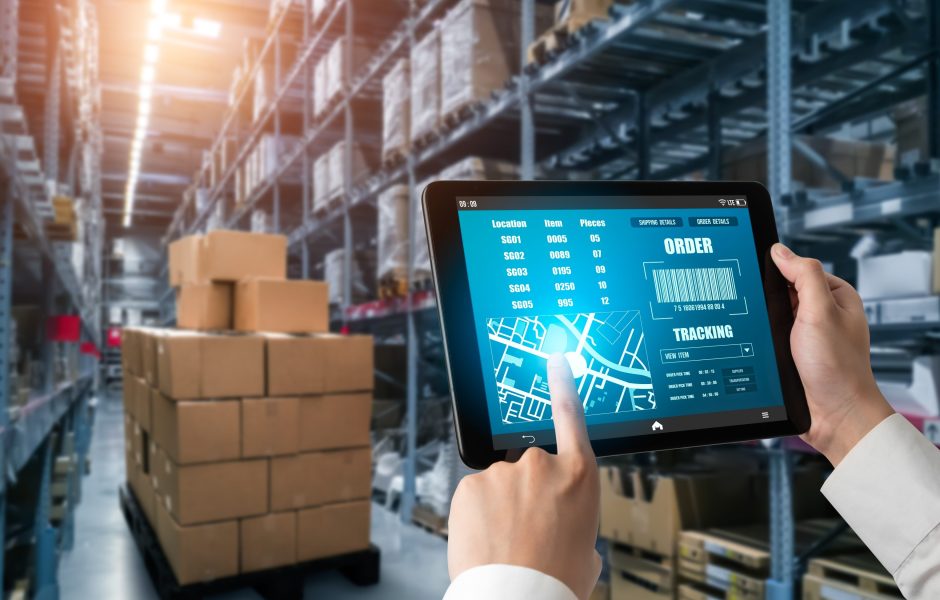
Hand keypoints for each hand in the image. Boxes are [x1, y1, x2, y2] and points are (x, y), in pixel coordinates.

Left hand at [447, 354, 601, 598]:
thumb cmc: (556, 581)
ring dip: (501, 506)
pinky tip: (486, 538)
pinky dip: (478, 514)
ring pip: (500, 484)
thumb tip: (565, 526)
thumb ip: (576, 519)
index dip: (563, 386)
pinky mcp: (470, 485)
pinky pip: (475, 495)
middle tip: (529, 529)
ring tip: (506, 542)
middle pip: (531, 467)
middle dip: (527, 492)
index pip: (572, 417)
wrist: (515, 598)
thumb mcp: (587, 548)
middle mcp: (541, 464)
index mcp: (579, 476)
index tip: (556, 362)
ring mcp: (503, 472)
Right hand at [771, 243, 892, 464]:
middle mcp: (821, 314)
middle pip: (781, 292)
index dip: (777, 272)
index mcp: (836, 297)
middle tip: (758, 309)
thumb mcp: (821, 312)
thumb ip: (804, 276)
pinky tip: (753, 344)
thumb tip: (780, 251)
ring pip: (771, 316)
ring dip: (761, 323)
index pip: (798, 269)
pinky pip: (767, 338)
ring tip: (756, 330)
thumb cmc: (838, 369)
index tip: (759, 277)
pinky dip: (759, 340)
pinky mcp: (790, 355)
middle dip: (766, 300)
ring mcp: (804, 335)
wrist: (833, 416)